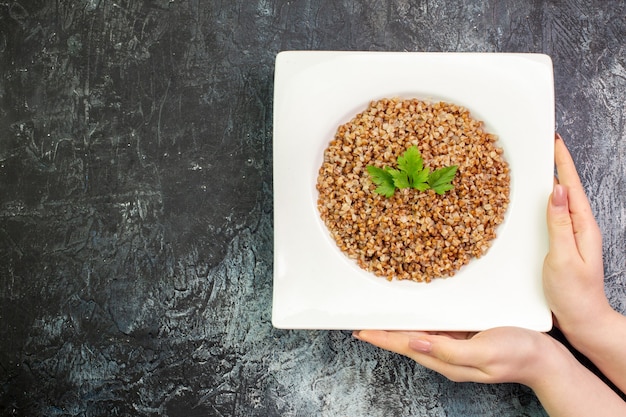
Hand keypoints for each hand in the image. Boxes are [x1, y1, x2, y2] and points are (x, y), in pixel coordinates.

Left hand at [353, 327, 551, 385]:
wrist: (545, 360)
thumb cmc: (519, 354)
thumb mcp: (485, 352)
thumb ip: (449, 350)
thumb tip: (416, 344)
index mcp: (448, 361)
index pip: (406, 348)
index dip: (382, 338)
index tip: (362, 331)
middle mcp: (447, 356)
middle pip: (407, 342)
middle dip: (384, 333)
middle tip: (364, 324)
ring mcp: (456, 348)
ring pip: (419, 336)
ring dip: (400, 327)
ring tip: (381, 319)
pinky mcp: (465, 338)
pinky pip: (435, 329)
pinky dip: (420, 322)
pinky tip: (416, 316)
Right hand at [543, 134, 609, 342]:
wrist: (583, 320)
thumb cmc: (574, 294)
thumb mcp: (564, 257)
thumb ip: (560, 224)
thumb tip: (556, 192)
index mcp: (584, 226)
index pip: (572, 186)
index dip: (562, 162)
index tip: (554, 140)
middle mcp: (580, 227)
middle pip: (567, 188)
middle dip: (556, 164)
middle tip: (543, 145)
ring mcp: (572, 236)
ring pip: (559, 201)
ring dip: (549, 181)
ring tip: (537, 165)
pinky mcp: (563, 244)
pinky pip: (553, 215)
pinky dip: (544, 202)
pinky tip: (535, 201)